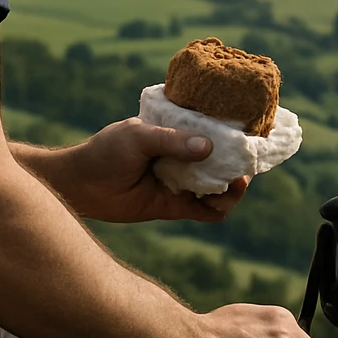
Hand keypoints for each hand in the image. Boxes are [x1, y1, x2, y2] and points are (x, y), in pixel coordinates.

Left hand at [39, 118, 250, 223]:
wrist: (81, 185)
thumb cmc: (106, 151)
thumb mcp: (139, 137)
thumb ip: (173, 141)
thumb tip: (209, 146)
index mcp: (178, 130)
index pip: (215, 127)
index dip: (236, 130)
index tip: (256, 129)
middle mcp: (185, 155)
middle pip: (225, 159)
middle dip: (241, 161)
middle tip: (249, 162)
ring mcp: (183, 181)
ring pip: (222, 186)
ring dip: (234, 187)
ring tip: (234, 183)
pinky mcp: (176, 206)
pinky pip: (208, 210)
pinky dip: (220, 207)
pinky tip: (219, 200)